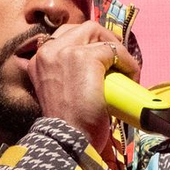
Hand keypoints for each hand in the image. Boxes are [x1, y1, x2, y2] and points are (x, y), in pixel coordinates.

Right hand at [26, 20, 139, 153]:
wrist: (68, 140)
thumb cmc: (68, 126)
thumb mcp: (60, 93)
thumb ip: (68, 75)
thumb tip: (96, 68)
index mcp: (38, 61)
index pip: (64, 37)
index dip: (87, 43)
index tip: (103, 57)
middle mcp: (47, 51)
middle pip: (81, 29)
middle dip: (103, 39)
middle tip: (117, 59)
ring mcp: (64, 51)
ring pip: (96, 33)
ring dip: (115, 48)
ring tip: (124, 67)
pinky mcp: (84, 57)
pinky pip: (113, 50)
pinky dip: (127, 62)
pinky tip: (131, 76)